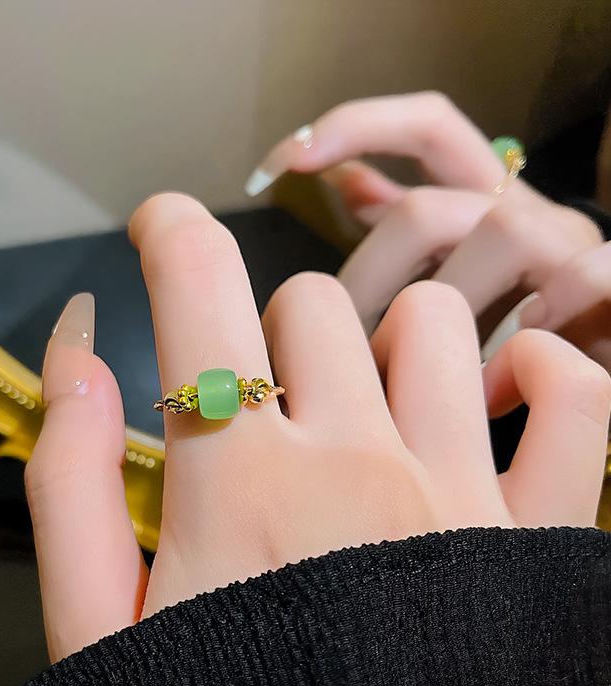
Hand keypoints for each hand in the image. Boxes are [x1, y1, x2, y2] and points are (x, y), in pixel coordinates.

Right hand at [25, 193, 610, 662]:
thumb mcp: (95, 629)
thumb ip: (71, 479)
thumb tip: (78, 347)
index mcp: (240, 486)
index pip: (199, 291)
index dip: (169, 230)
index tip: (159, 224)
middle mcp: (357, 466)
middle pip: (307, 304)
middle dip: (264, 328)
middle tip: (253, 392)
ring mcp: (460, 498)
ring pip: (430, 322)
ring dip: (382, 339)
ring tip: (361, 399)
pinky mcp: (539, 543)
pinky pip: (578, 400)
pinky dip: (544, 375)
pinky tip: (500, 399)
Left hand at [246, 92, 609, 370]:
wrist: (597, 356)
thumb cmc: (512, 326)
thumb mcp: (451, 272)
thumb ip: (405, 229)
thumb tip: (347, 183)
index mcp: (482, 201)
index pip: (428, 128)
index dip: (359, 127)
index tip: (285, 161)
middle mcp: (525, 210)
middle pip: (430, 208)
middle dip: (368, 283)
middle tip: (338, 349)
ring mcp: (570, 245)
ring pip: (503, 234)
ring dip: (445, 312)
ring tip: (408, 380)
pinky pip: (590, 277)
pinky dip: (536, 325)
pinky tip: (496, 376)